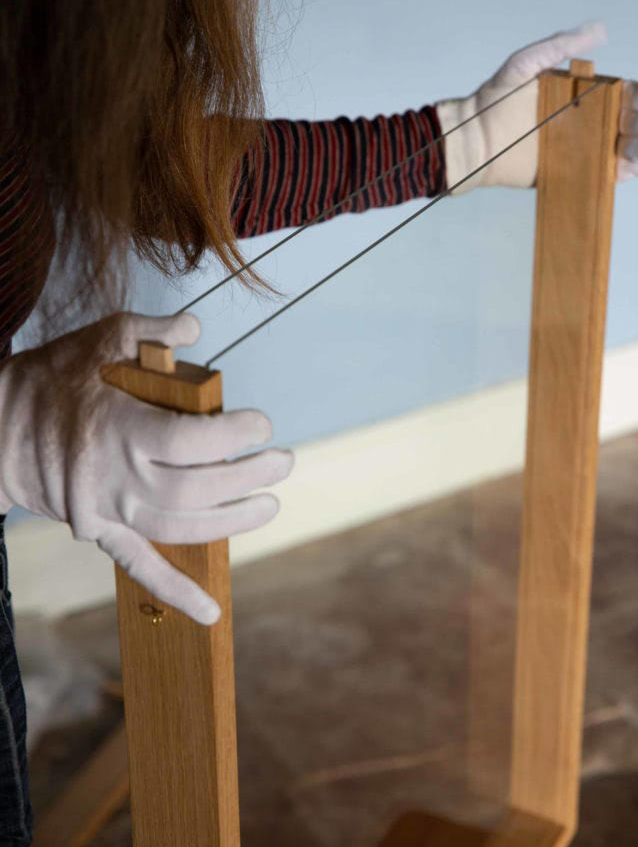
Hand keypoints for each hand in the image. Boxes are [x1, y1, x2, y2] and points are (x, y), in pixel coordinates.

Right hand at [0, 312, 293, 624]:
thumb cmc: (52, 377)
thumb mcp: (99, 338)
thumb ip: (150, 329)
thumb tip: (195, 326)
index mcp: (117, 427)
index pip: (190, 441)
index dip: (233, 435)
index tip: (261, 424)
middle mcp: (113, 476)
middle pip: (194, 487)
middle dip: (248, 477)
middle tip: (284, 463)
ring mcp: (104, 510)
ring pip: (179, 527)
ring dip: (231, 522)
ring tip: (269, 505)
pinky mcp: (97, 531)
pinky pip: (139, 568)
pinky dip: (175, 593)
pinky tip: (210, 611)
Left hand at [436, 22, 637, 190]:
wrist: (475, 139)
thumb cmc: (496, 99)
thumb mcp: (526, 63)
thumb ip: (560, 46)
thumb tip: (600, 30)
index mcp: (584, 94)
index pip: (627, 93)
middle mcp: (588, 121)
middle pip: (633, 122)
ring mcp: (583, 149)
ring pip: (627, 149)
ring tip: (633, 149)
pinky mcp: (573, 173)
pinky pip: (608, 173)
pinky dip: (628, 172)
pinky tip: (633, 167)